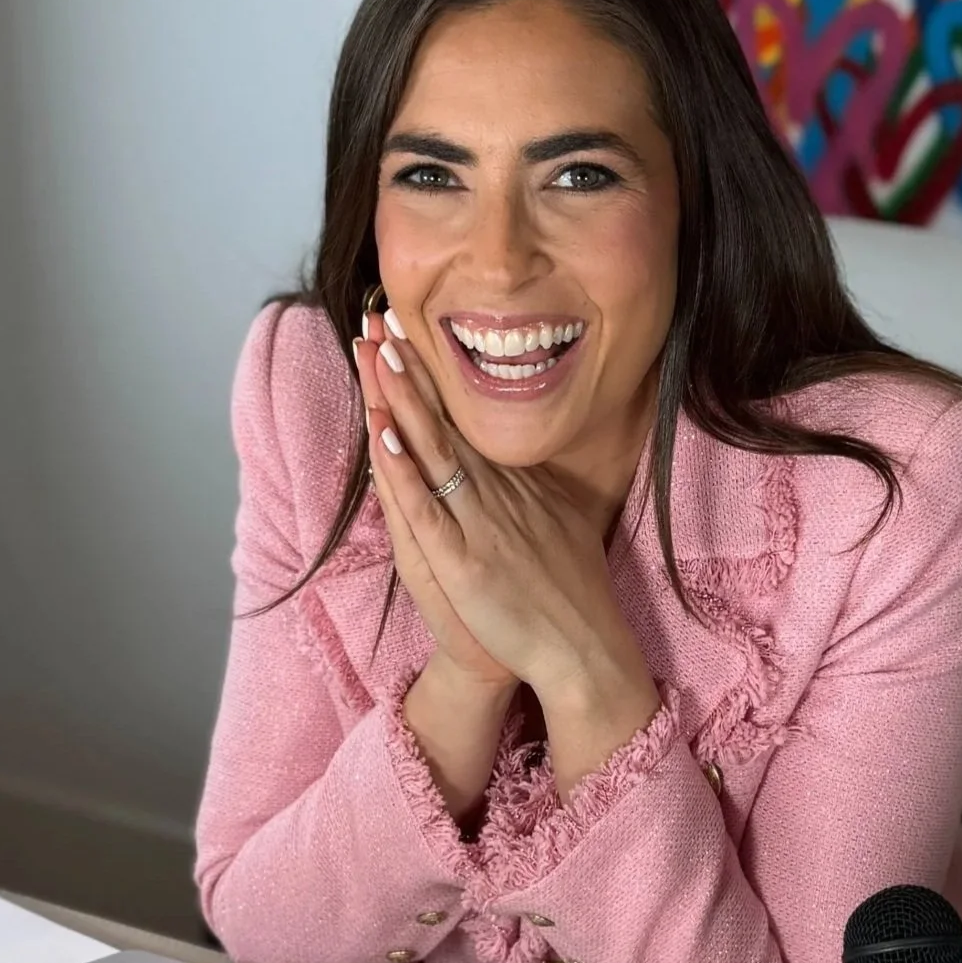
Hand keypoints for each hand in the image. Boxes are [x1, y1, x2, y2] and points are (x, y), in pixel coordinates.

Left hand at [360, 322, 660, 795]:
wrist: (584, 646)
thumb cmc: (573, 592)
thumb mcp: (566, 521)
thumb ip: (542, 488)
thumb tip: (538, 456)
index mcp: (516, 481)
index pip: (468, 416)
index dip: (436, 371)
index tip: (411, 327)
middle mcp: (497, 491)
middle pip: (445, 417)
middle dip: (410, 367)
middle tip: (382, 316)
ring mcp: (480, 522)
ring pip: (433, 449)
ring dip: (402, 399)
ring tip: (378, 350)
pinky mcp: (464, 559)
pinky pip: (427, 506)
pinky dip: (404, 468)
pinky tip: (385, 432)